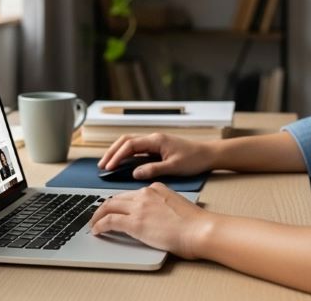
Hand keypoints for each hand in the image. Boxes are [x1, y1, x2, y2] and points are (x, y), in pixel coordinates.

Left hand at [89, 182, 214, 258]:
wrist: (200, 230)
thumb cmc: (195, 223)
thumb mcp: (176, 206)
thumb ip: (162, 206)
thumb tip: (155, 217)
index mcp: (156, 188)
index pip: (130, 194)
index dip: (119, 202)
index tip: (114, 209)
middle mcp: (145, 194)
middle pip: (116, 197)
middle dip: (104, 207)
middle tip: (98, 216)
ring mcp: (139, 207)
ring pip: (108, 206)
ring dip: (97, 216)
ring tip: (94, 224)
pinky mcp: (135, 222)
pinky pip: (109, 221)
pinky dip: (99, 225)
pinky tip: (97, 231)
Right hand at [98, 133, 214, 179]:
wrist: (208, 154)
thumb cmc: (194, 159)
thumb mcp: (174, 167)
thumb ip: (153, 169)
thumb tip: (135, 173)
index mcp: (156, 140)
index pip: (130, 145)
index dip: (117, 155)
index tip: (108, 166)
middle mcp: (153, 138)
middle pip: (126, 141)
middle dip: (112, 152)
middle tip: (102, 166)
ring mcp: (155, 142)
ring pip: (130, 143)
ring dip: (118, 152)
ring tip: (108, 164)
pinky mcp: (157, 147)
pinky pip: (137, 148)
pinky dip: (126, 154)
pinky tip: (122, 163)